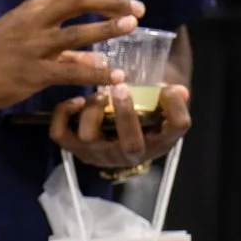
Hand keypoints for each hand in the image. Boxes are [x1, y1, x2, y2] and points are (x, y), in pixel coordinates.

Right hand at [0, 0, 141, 111]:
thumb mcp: (25, 41)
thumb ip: (62, 50)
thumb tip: (96, 56)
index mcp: (35, 9)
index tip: (128, 4)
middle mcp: (36, 21)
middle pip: (79, 0)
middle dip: (112, 2)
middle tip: (138, 9)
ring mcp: (34, 46)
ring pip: (77, 33)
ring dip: (107, 28)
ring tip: (132, 27)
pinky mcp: (32, 72)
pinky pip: (70, 72)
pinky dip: (95, 73)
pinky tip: (114, 77)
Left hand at [49, 79, 191, 173]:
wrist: (124, 133)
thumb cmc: (146, 113)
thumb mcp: (161, 103)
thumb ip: (169, 96)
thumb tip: (179, 91)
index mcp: (161, 139)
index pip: (177, 128)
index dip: (175, 107)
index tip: (167, 87)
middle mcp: (133, 153)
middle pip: (131, 144)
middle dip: (125, 114)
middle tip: (121, 87)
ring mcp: (102, 153)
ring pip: (90, 139)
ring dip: (92, 111)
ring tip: (98, 93)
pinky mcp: (77, 148)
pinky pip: (60, 135)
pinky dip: (63, 115)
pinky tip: (75, 100)